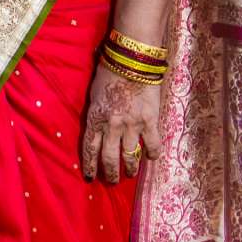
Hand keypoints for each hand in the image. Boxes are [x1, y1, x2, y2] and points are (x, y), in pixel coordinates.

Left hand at [80, 64, 162, 182]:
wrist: (131, 60)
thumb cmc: (109, 72)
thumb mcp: (94, 94)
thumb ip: (96, 113)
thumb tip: (97, 127)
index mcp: (95, 119)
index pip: (89, 149)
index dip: (89, 166)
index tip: (90, 177)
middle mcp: (112, 126)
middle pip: (109, 158)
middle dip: (110, 173)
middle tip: (111, 181)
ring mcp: (132, 126)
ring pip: (130, 156)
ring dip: (130, 168)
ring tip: (130, 174)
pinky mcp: (150, 121)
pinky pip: (152, 145)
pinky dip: (152, 154)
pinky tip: (152, 158)